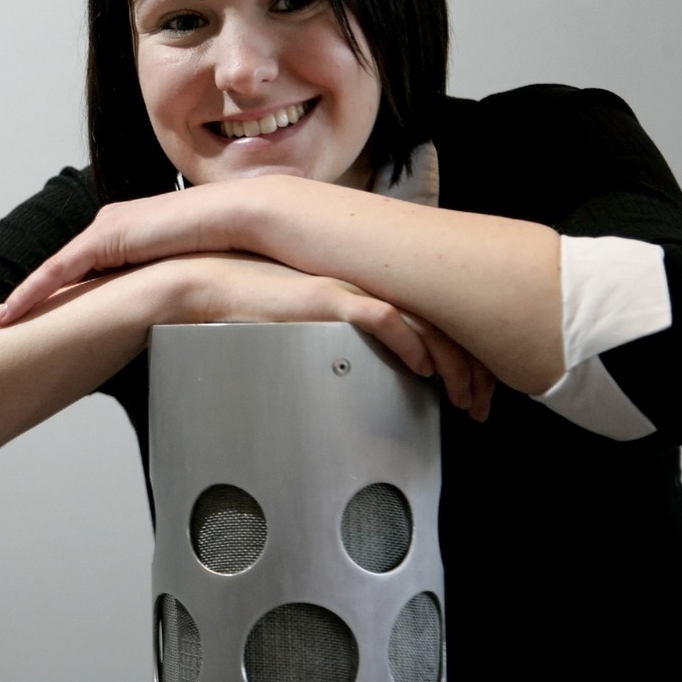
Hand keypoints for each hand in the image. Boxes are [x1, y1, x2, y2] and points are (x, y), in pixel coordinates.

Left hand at [0, 183, 249, 326]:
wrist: (233, 219)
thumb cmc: (221, 245)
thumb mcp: (185, 268)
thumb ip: (167, 283)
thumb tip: (168, 315)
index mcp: (128, 232)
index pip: (84, 268)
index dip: (61, 292)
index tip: (41, 316)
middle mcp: (110, 226)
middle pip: (63, 270)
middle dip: (36, 296)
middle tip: (11, 323)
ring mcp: (104, 230)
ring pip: (53, 272)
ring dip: (27, 298)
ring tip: (4, 323)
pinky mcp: (102, 238)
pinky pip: (57, 270)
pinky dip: (31, 292)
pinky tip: (12, 313)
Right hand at [154, 254, 495, 420]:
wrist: (200, 287)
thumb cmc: (243, 305)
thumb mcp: (305, 322)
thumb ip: (340, 338)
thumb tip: (366, 369)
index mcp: (363, 284)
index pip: (430, 314)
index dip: (459, 352)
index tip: (471, 386)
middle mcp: (364, 280)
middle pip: (441, 318)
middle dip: (471, 365)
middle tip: (481, 401)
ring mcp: (350, 285)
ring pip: (425, 322)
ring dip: (453, 365)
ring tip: (466, 398)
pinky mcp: (331, 296)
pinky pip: (387, 321)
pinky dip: (413, 347)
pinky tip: (424, 370)